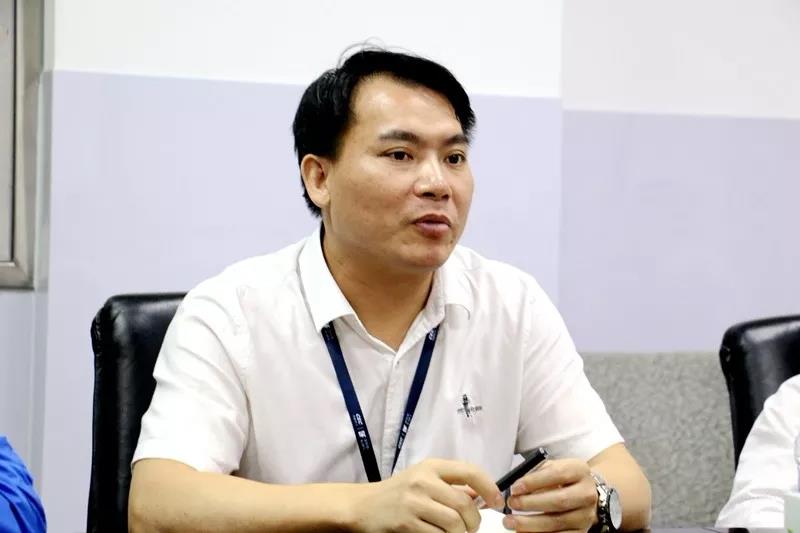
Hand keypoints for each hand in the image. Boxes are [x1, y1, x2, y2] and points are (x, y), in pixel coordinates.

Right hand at [348, 458, 504, 532]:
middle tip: (471, 529)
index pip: (470, 472)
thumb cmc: (398, 493)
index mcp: (431, 466)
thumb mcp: (424, 479)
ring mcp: (414, 502)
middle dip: (474, 522)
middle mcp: (423, 481)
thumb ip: (451, 485)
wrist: (363, 506)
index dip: (489, 488)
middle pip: (465, 504)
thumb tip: (482, 497)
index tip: (497, 502)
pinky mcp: (406, 523)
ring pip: (454, 524)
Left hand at [503, 458, 597, 532]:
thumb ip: (534, 474)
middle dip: (531, 504)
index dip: (534, 482)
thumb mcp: (551, 468)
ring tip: (511, 521)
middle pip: (559, 501)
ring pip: (557, 522)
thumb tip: (515, 488)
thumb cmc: (561, 479)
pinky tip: (524, 532)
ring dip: (530, 524)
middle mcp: (587, 493)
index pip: (557, 474)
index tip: (515, 488)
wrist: (583, 492)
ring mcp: (586, 514)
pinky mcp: (582, 531)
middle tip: (511, 504)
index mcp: (579, 470)